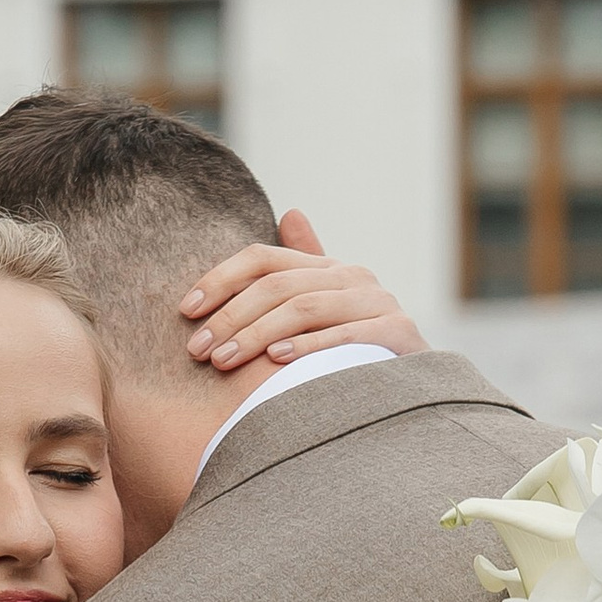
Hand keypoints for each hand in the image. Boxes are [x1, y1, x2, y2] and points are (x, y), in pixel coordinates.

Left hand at [181, 206, 426, 373]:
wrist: (415, 390)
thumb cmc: (358, 351)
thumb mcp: (328, 309)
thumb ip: (303, 269)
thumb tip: (291, 212)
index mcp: (329, 267)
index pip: (263, 259)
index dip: (220, 280)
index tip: (186, 311)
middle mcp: (355, 277)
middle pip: (278, 286)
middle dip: (230, 318)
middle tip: (197, 350)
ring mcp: (378, 302)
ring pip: (304, 307)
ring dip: (256, 334)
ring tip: (223, 361)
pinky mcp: (398, 332)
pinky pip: (345, 335)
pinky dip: (308, 346)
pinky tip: (276, 360)